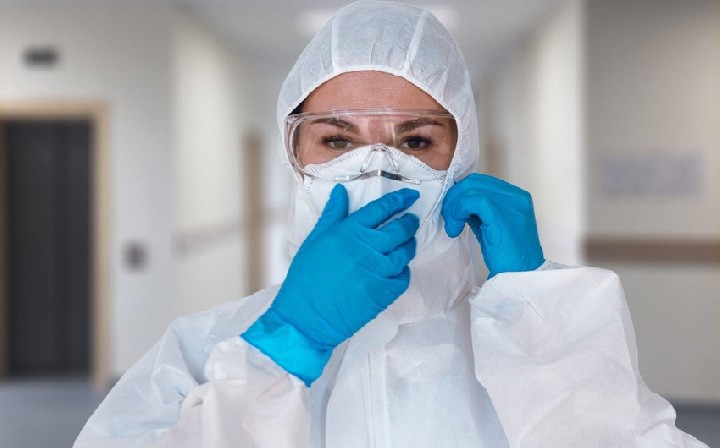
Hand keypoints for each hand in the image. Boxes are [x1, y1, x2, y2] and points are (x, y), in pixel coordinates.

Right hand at [243, 184, 418, 384]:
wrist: (305, 318)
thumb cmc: (306, 278)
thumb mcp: (315, 240)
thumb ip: (333, 214)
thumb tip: (342, 191)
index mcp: (348, 232)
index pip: (381, 209)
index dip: (399, 200)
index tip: (410, 196)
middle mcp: (366, 248)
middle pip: (400, 229)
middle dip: (409, 222)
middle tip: (411, 220)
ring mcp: (378, 271)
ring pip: (405, 252)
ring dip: (409, 245)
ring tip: (406, 243)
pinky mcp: (384, 293)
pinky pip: (403, 277)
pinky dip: (404, 271)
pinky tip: (397, 269)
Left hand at [441, 174, 543, 277]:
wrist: (520, 276)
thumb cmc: (508, 258)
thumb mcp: (491, 227)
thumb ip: (479, 212)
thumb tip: (457, 202)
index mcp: (516, 197)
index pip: (482, 182)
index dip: (461, 193)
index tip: (452, 210)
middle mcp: (516, 196)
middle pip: (474, 181)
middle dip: (454, 198)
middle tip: (448, 218)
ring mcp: (511, 203)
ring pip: (471, 189)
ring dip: (454, 206)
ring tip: (452, 226)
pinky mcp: (501, 214)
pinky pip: (473, 200)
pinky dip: (458, 211)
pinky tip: (456, 228)